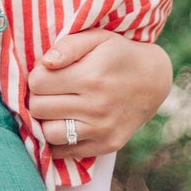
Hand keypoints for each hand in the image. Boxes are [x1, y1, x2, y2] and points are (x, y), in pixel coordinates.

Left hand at [27, 30, 172, 159]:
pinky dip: (58, 141)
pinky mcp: (107, 145)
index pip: (37, 83)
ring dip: (45, 121)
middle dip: (37, 97)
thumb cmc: (118, 54)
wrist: (153, 80)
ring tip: (55, 108)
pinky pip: (66, 152)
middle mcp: (96, 106)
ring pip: (49, 134)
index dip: (36, 76)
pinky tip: (64, 124)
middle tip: (49, 91)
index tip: (46, 73)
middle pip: (39, 109)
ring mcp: (102, 129)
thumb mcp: (97, 38)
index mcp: (90, 76)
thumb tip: (44, 63)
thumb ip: (68, 46)